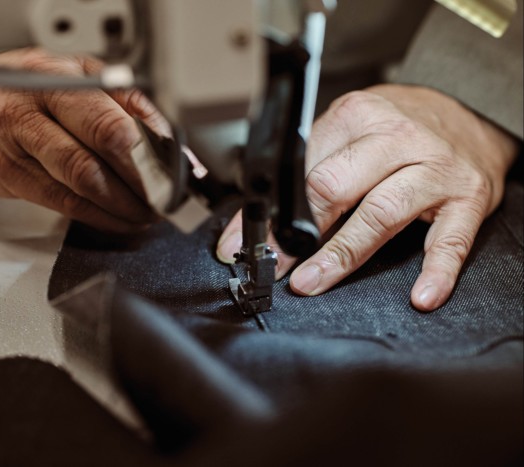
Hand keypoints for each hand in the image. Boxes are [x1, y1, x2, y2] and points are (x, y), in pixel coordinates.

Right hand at [0, 48, 168, 232]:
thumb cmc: (29, 90)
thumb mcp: (77, 76)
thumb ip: (123, 101)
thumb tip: (166, 138)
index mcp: (55, 77)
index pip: (109, 123)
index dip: (145, 158)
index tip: (171, 177)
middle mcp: (28, 108)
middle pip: (92, 158)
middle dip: (136, 188)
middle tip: (162, 202)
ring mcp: (11, 145)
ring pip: (76, 185)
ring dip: (119, 207)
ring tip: (144, 214)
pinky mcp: (2, 175)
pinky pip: (57, 201)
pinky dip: (94, 215)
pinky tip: (114, 218)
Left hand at [218, 84, 518, 311]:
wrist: (468, 112)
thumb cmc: (398, 127)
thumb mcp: (346, 132)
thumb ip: (304, 172)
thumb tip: (249, 225)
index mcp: (357, 117)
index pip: (304, 170)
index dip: (274, 213)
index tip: (249, 244)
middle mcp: (396, 138)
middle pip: (336, 188)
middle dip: (298, 234)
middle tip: (277, 266)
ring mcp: (435, 168)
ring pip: (381, 214)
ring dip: (343, 255)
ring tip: (314, 282)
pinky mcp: (468, 198)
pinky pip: (451, 239)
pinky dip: (437, 271)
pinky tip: (420, 295)